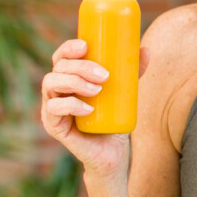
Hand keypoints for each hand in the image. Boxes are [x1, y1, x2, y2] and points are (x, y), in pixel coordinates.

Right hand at [39, 38, 150, 182]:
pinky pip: (53, 109)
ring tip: (98, 90)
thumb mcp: (124, 92)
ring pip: (51, 84)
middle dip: (80, 66)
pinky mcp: (53, 125)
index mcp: (69, 78)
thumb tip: (145, 50)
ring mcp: (52, 107)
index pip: (61, 57)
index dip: (68, 48)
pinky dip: (71, 105)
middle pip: (58, 68)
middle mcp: (56, 90)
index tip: (86, 45)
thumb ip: (132, 73)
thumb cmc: (114, 118)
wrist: (112, 151)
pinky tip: (88, 108)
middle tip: (105, 75)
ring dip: (75, 82)